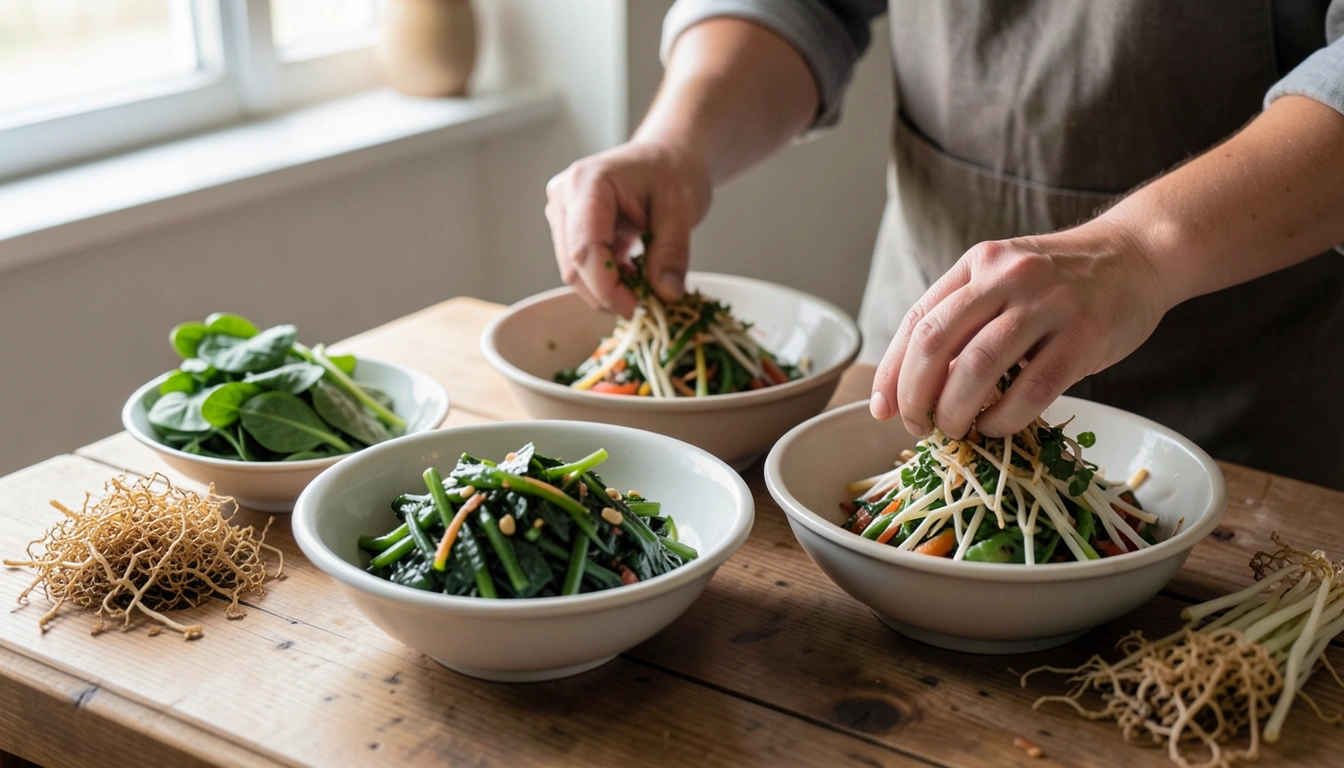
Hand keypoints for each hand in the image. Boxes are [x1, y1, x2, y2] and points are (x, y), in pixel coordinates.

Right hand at [545, 140, 711, 316]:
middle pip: (574, 266)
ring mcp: (564, 215)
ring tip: (646, 288)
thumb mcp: (682, 208)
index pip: (584, 249)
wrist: (668, 155)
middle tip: (649, 307)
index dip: (607, 288)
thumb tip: (666, 295)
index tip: (639, 309)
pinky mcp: (571, 230)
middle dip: (610, 294)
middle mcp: (565, 198)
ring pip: (576, 273)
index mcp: (587, 183)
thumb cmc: (672, 169)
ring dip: (610, 290)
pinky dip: (610, 281)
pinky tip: (636, 277)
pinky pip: (584, 269)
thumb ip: (672, 252)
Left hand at [869, 222, 1169, 437]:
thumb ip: (966, 317)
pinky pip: (1031, 389)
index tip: (882, 409)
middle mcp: (1006, 277)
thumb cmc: (1064, 280)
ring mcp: (1046, 305)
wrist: (1140, 253)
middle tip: (917, 426)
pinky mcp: (1083, 336)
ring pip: (977, 368)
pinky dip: (1004, 418)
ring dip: (955, 411)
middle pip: (935, 343)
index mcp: (977, 264)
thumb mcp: (1006, 278)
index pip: (917, 320)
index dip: (892, 371)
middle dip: (915, 395)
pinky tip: (996, 428)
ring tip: (954, 431)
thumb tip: (916, 385)